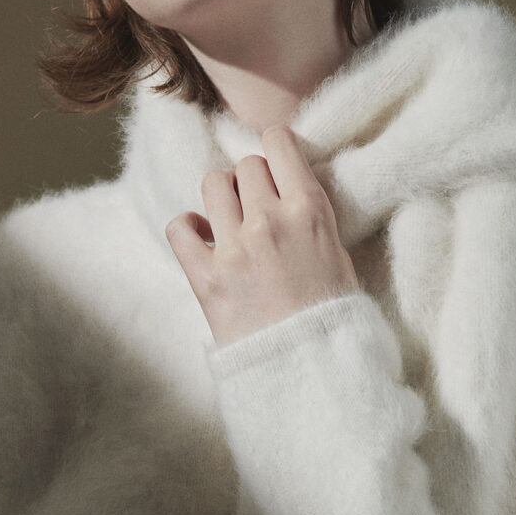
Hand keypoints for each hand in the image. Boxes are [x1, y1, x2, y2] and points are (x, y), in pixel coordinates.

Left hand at [165, 125, 359, 346]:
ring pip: (213, 184)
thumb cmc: (332, 314)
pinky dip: (187, 228)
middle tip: (259, 204)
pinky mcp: (205, 278)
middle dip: (252, 179)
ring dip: (222, 197)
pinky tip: (203, 239)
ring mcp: (234, 248)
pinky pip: (179, 227)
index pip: (277, 142)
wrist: (311, 372)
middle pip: (246, 165)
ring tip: (231, 219)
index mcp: (308, 210)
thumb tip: (287, 182)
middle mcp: (269, 221)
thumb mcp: (336, 252)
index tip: (275, 161)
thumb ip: (309, 213)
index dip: (275, 148)